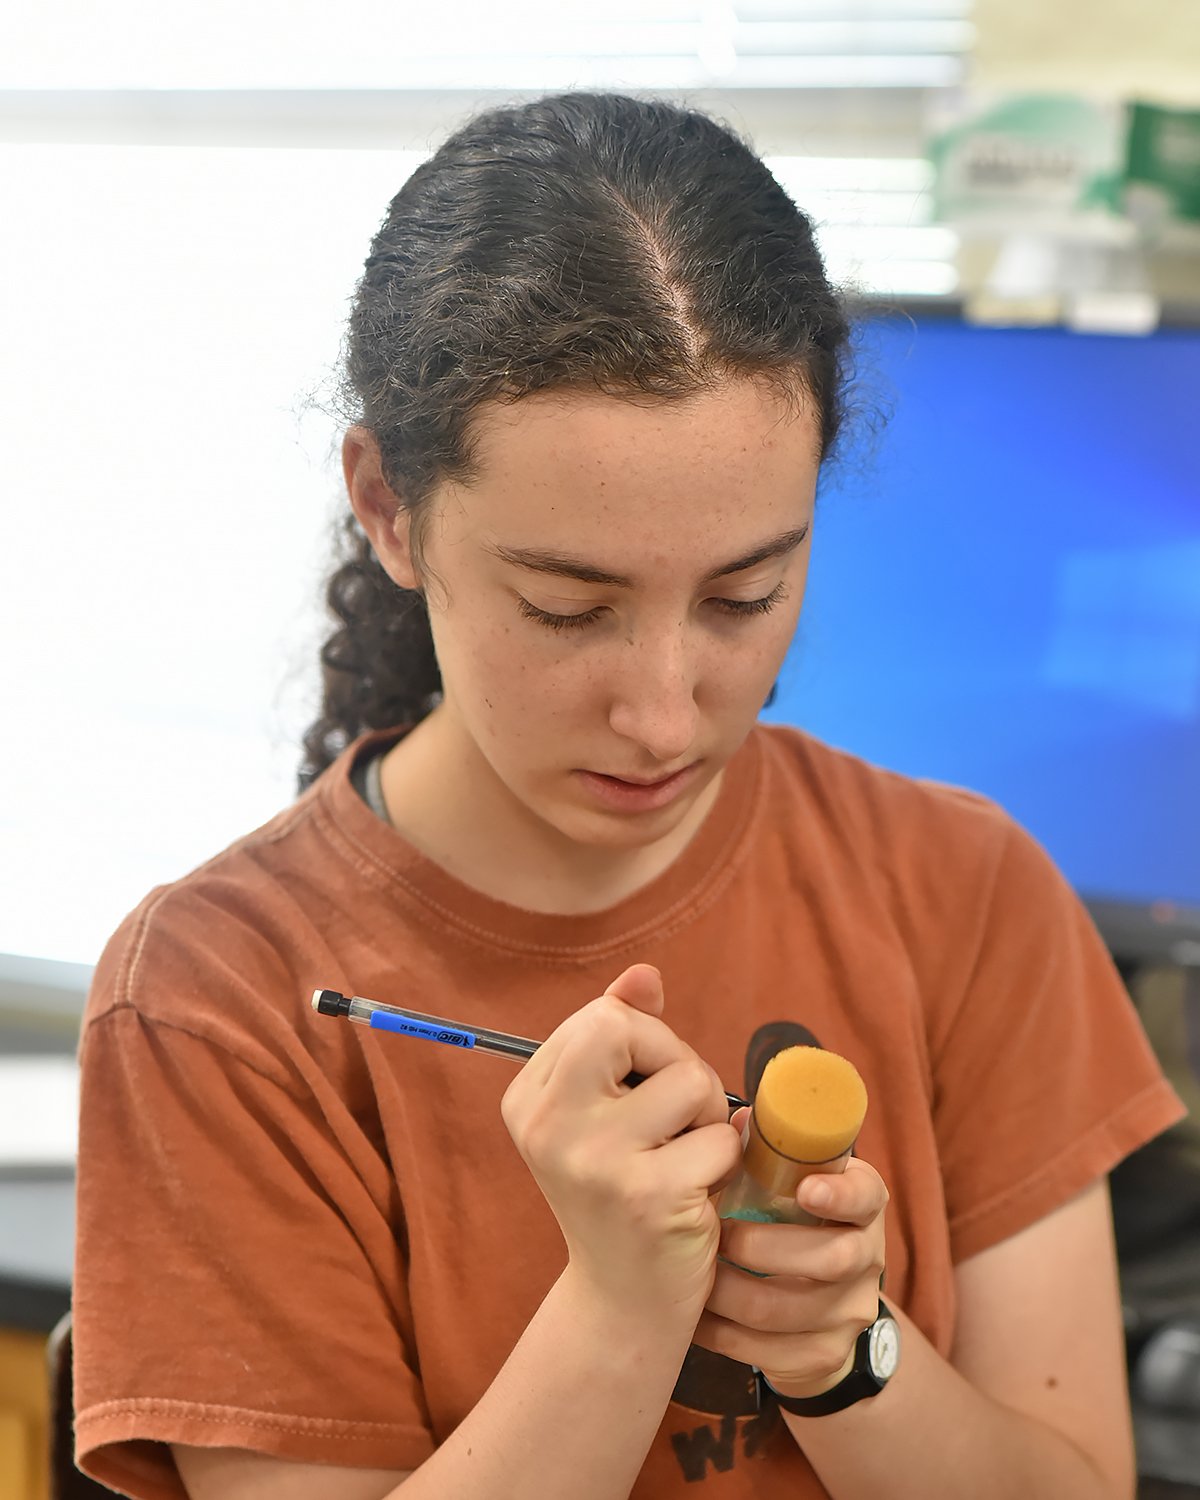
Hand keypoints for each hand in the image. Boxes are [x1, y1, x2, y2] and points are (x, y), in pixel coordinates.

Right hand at [500, 964, 741, 1330]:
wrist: (624, 1303)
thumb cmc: (623, 1191)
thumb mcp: (607, 1110)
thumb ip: (622, 1033)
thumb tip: (645, 975)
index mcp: (527, 1098)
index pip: (602, 1016)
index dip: (645, 1042)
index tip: (644, 1091)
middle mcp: (547, 1125)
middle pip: (633, 1030)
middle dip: (677, 1062)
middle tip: (676, 1120)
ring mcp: (594, 1161)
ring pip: (690, 1080)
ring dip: (707, 1116)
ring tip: (686, 1158)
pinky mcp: (647, 1196)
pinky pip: (719, 1137)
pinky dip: (725, 1161)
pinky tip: (699, 1193)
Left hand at [693, 1149, 888, 1398]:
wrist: (814, 1311)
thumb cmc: (787, 1223)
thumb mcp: (786, 1186)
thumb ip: (766, 1156)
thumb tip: (733, 1122)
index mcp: (860, 1204)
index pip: (866, 1194)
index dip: (840, 1194)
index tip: (806, 1190)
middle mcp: (868, 1256)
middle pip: (833, 1258)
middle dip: (764, 1248)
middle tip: (717, 1237)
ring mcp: (852, 1310)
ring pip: (793, 1310)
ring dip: (733, 1295)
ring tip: (695, 1279)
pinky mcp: (828, 1353)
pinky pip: (774, 1352)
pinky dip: (726, 1336)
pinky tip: (697, 1319)